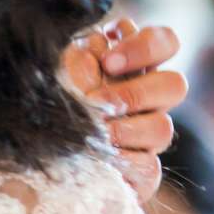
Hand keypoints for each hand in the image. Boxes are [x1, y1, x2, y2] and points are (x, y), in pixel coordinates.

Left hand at [66, 19, 185, 202]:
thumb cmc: (54, 96)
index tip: (109, 61)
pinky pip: (149, 168)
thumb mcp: (62, 67)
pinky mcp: (142, 170)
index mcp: (136, 65)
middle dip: (134, 93)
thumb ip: (82, 55)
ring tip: (95, 131)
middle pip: (175, 85)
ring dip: (125, 129)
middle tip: (97, 101)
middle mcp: (150, 98)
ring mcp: (149, 134)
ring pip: (163, 128)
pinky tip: (98, 158)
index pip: (166, 42)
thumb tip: (97, 49)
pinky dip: (123, 162)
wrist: (38, 146)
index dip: (146, 47)